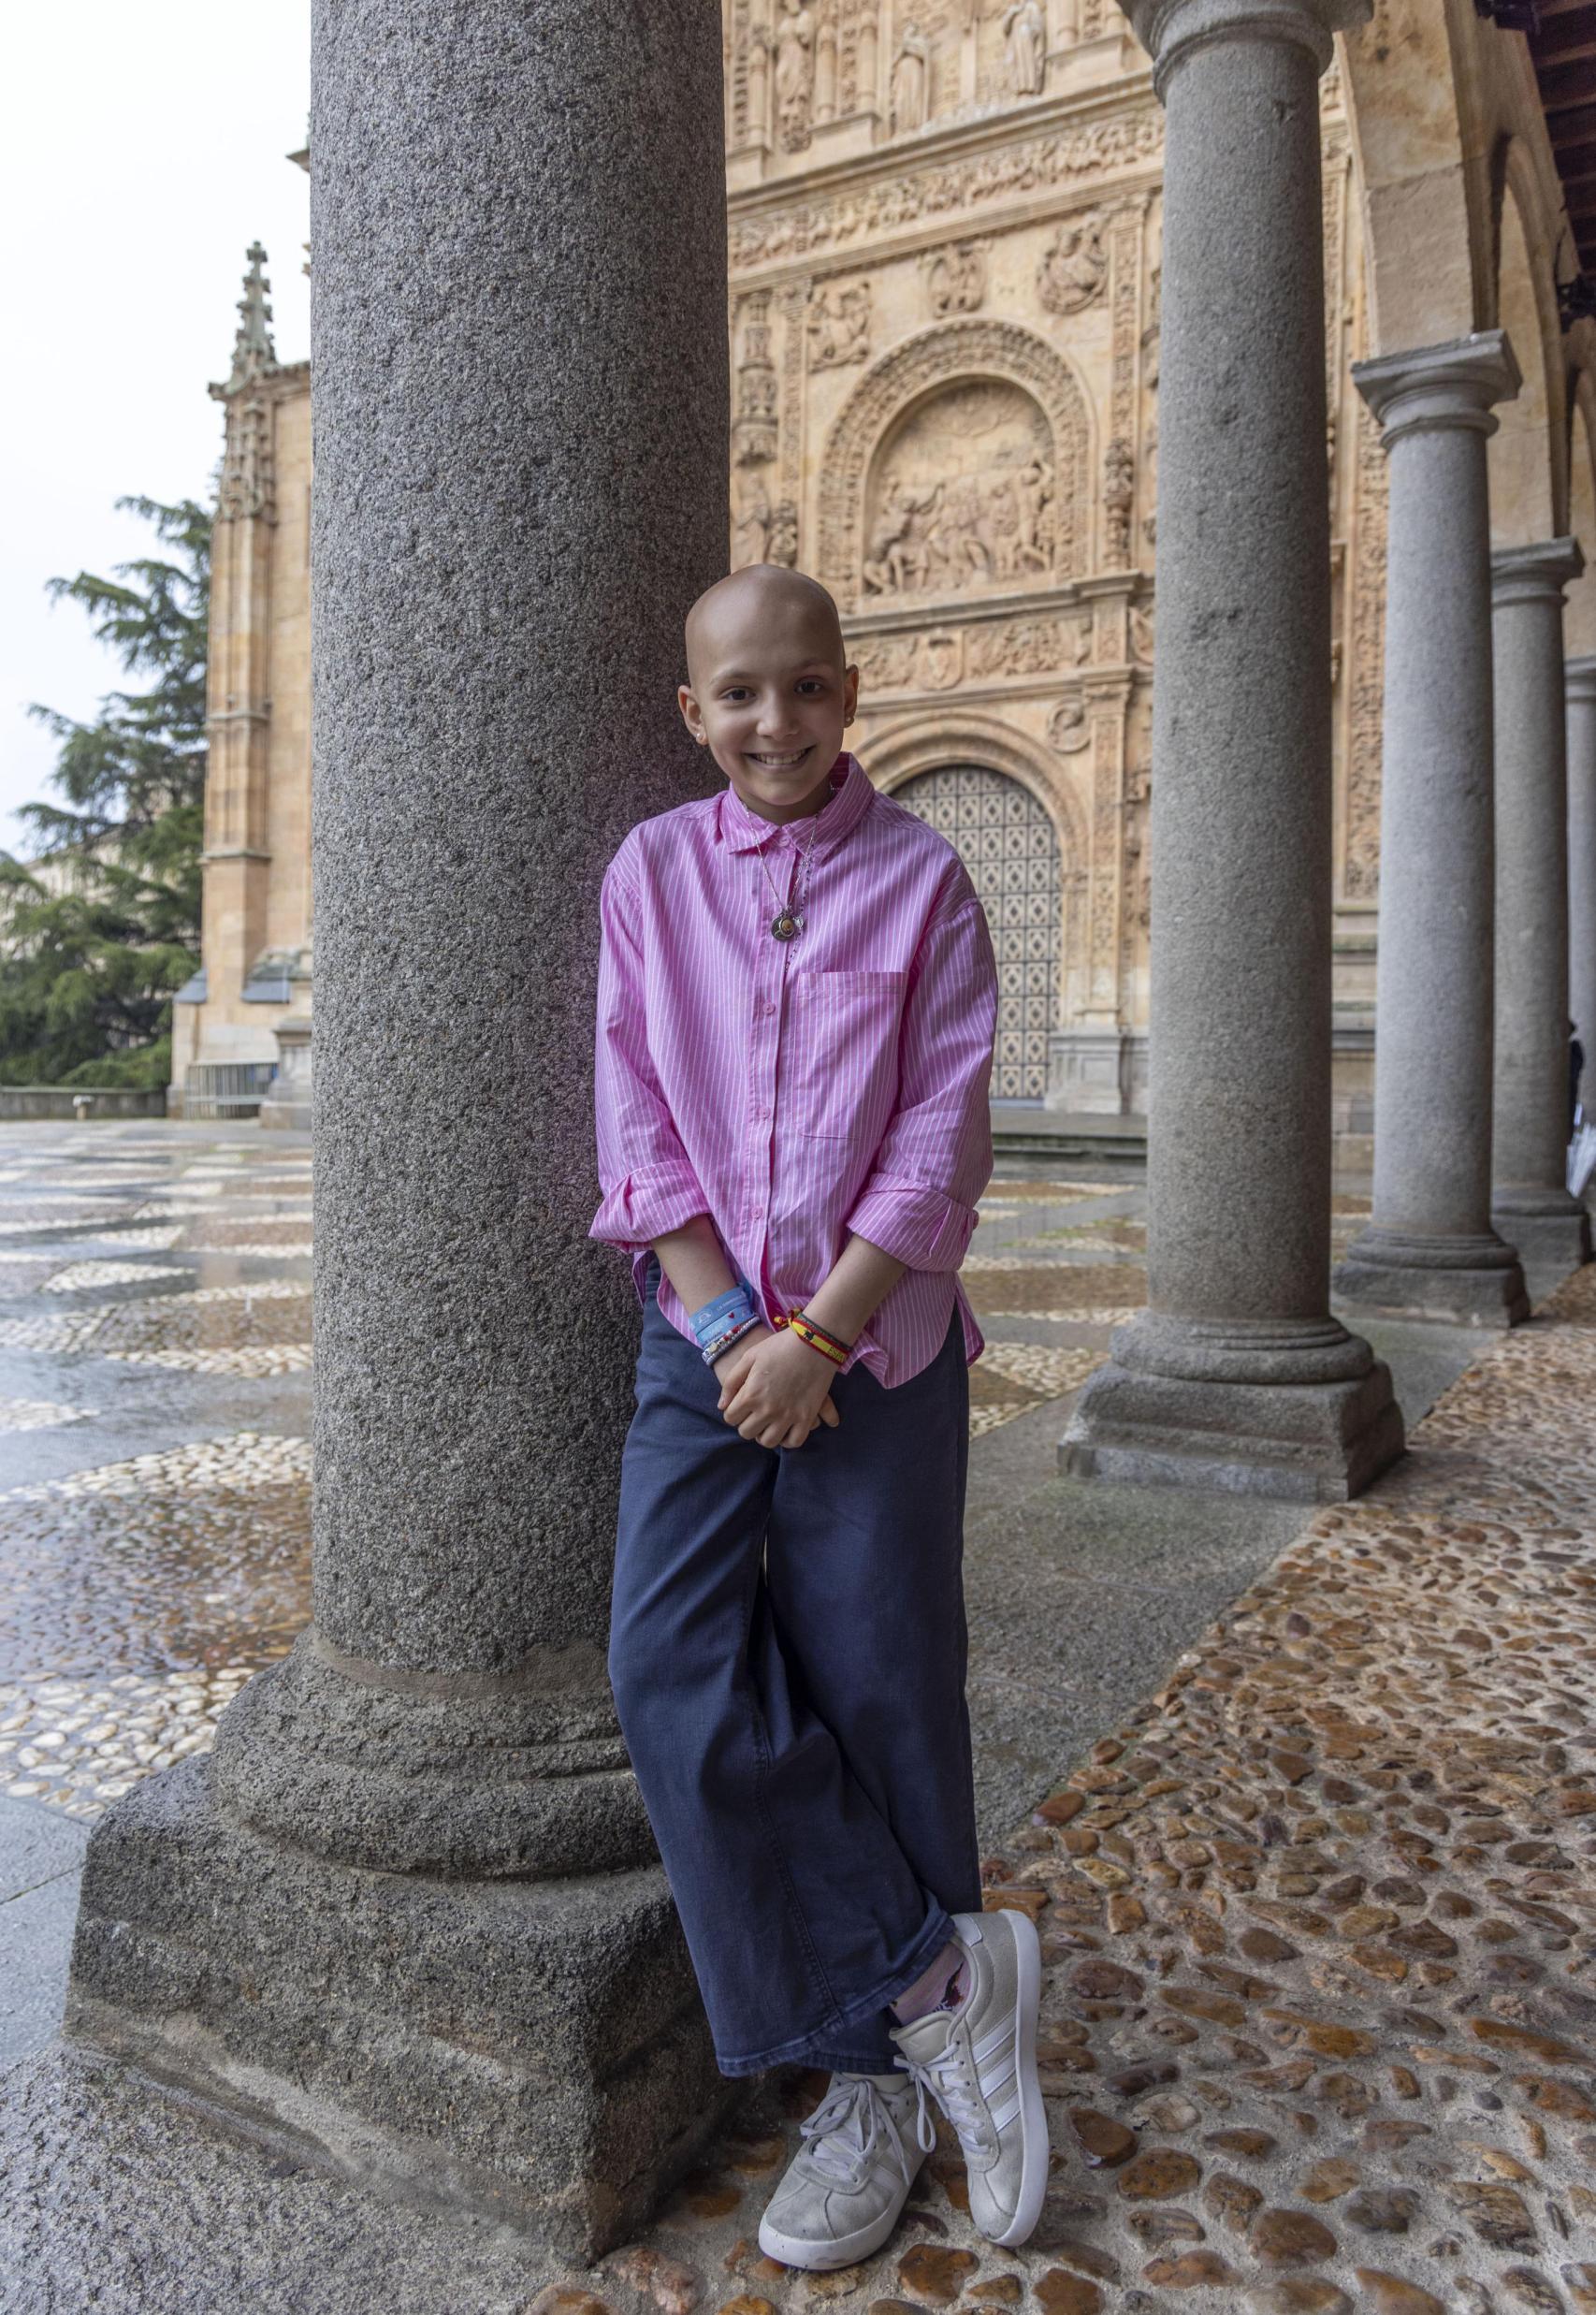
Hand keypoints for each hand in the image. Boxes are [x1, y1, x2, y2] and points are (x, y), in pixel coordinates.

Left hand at [713, 1324, 840, 1447]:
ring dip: (764, 1434)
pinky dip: (788, 1440)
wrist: (814, 1341)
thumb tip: (722, 1406)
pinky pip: (794, 1441)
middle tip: (753, 1415)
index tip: (740, 1406)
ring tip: (767, 1424)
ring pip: (768, 1441)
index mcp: (750, 1394)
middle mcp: (767, 1409)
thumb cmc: (779, 1346)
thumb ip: (731, 1382)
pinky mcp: (807, 1417)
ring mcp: (788, 1415)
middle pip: (747, 1432)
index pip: (730, 1418)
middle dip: (746, 1424)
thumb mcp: (749, 1357)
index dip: (733, 1412)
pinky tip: (785, 1430)